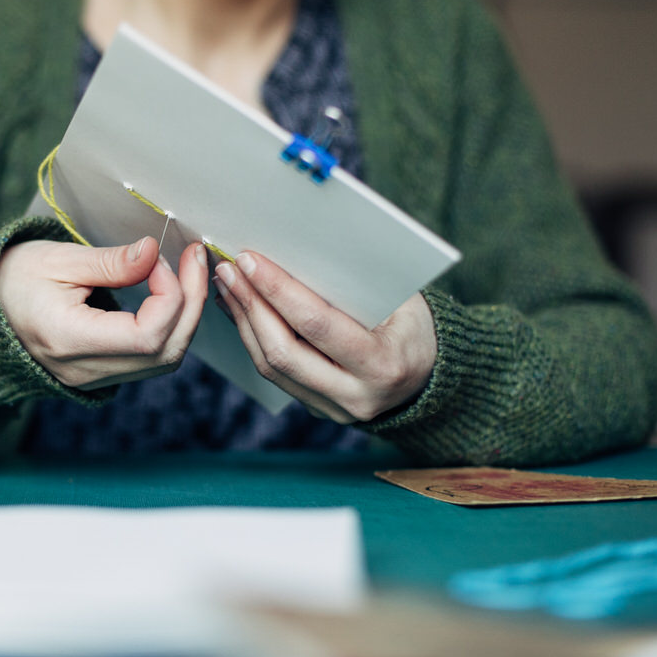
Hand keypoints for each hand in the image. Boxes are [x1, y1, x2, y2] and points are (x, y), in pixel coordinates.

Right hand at [0, 237, 208, 390]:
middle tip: (195, 259)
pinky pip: (151, 359)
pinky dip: (170, 327)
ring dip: (186, 317)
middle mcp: (84, 369)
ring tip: (187, 273)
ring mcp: (93, 377)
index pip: (147, 335)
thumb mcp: (55, 260)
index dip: (170, 295)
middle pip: (166, 352)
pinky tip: (170, 295)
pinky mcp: (100, 374)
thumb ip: (109, 261)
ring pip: (165, 360)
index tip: (159, 259)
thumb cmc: (11, 282)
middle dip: (192, 303)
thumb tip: (153, 252)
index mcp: (68, 340)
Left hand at [213, 251, 435, 422]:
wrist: (429, 378)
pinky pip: (274, 374)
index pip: (317, 325)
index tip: (250, 259)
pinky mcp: (315, 408)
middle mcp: (355, 396)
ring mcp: (332, 408)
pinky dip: (252, 338)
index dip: (278, 290)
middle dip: (252, 305)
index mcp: (382, 365)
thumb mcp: (401, 301)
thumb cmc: (414, 326)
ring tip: (227, 283)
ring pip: (272, 366)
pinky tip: (239, 309)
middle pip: (285, 351)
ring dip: (243, 321)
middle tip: (228, 268)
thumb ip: (354, 284)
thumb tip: (294, 248)